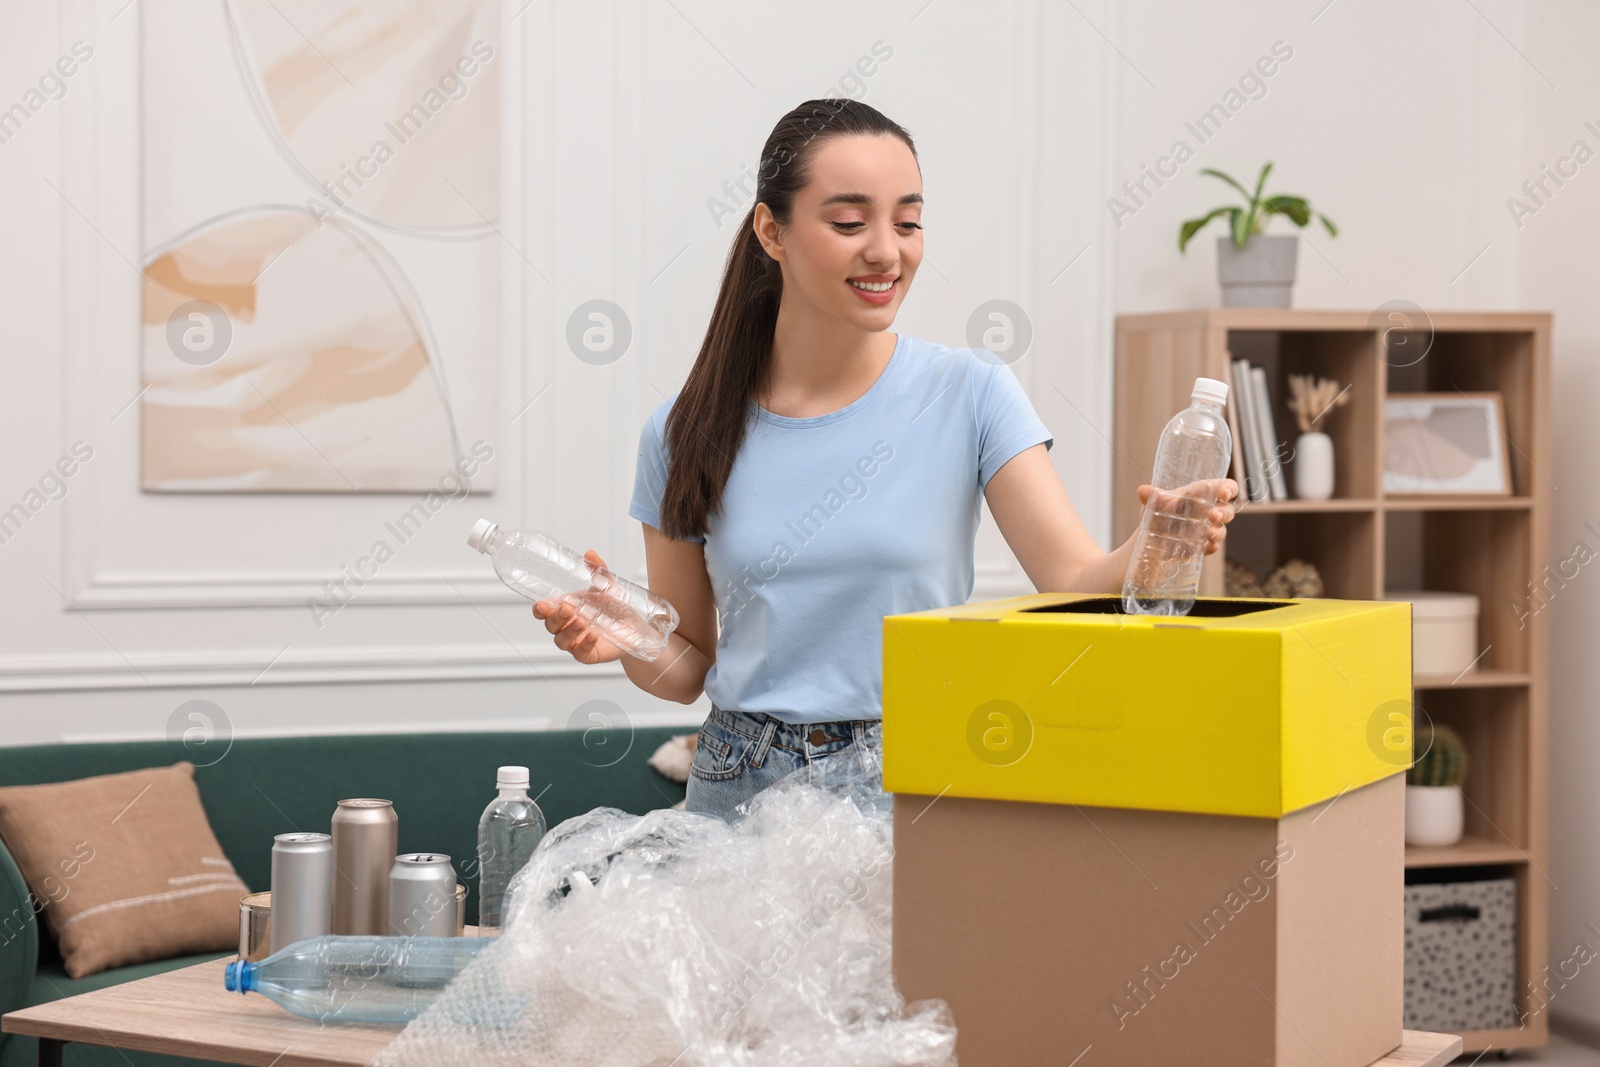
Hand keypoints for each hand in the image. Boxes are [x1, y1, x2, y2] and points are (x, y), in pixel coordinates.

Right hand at [533, 549, 625, 664]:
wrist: (636, 626)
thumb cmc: (614, 607)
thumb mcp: (607, 586)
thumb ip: (598, 571)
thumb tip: (590, 553)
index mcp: (565, 609)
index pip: (544, 611)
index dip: (539, 609)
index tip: (541, 605)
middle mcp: (567, 627)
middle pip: (550, 626)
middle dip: (556, 618)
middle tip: (568, 609)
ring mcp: (576, 642)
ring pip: (561, 641)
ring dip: (569, 631)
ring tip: (582, 621)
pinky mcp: (588, 655)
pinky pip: (580, 653)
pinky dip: (584, 644)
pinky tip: (593, 635)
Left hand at [1136, 478, 1238, 555]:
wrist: (1152, 538)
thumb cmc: (1159, 513)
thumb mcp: (1154, 503)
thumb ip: (1151, 496)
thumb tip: (1142, 490)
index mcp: (1201, 495)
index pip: (1223, 487)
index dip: (1228, 489)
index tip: (1224, 493)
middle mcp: (1208, 511)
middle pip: (1227, 510)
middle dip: (1224, 513)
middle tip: (1213, 516)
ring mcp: (1208, 529)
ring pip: (1221, 529)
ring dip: (1218, 532)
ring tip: (1208, 534)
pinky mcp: (1203, 545)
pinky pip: (1212, 546)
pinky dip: (1211, 547)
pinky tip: (1207, 547)